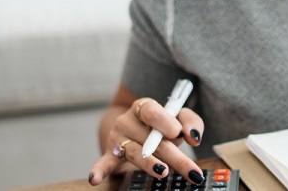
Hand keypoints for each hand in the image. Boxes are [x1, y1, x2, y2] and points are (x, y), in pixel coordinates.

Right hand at [88, 97, 205, 184]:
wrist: (135, 128)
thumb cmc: (163, 125)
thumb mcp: (179, 118)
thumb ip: (190, 122)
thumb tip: (193, 136)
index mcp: (144, 107)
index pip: (152, 112)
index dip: (165, 123)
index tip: (178, 134)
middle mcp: (127, 121)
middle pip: (150, 139)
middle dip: (174, 156)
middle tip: (191, 170)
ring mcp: (117, 139)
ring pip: (135, 153)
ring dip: (150, 163)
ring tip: (163, 171)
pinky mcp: (110, 155)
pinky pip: (103, 163)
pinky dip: (98, 171)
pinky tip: (94, 179)